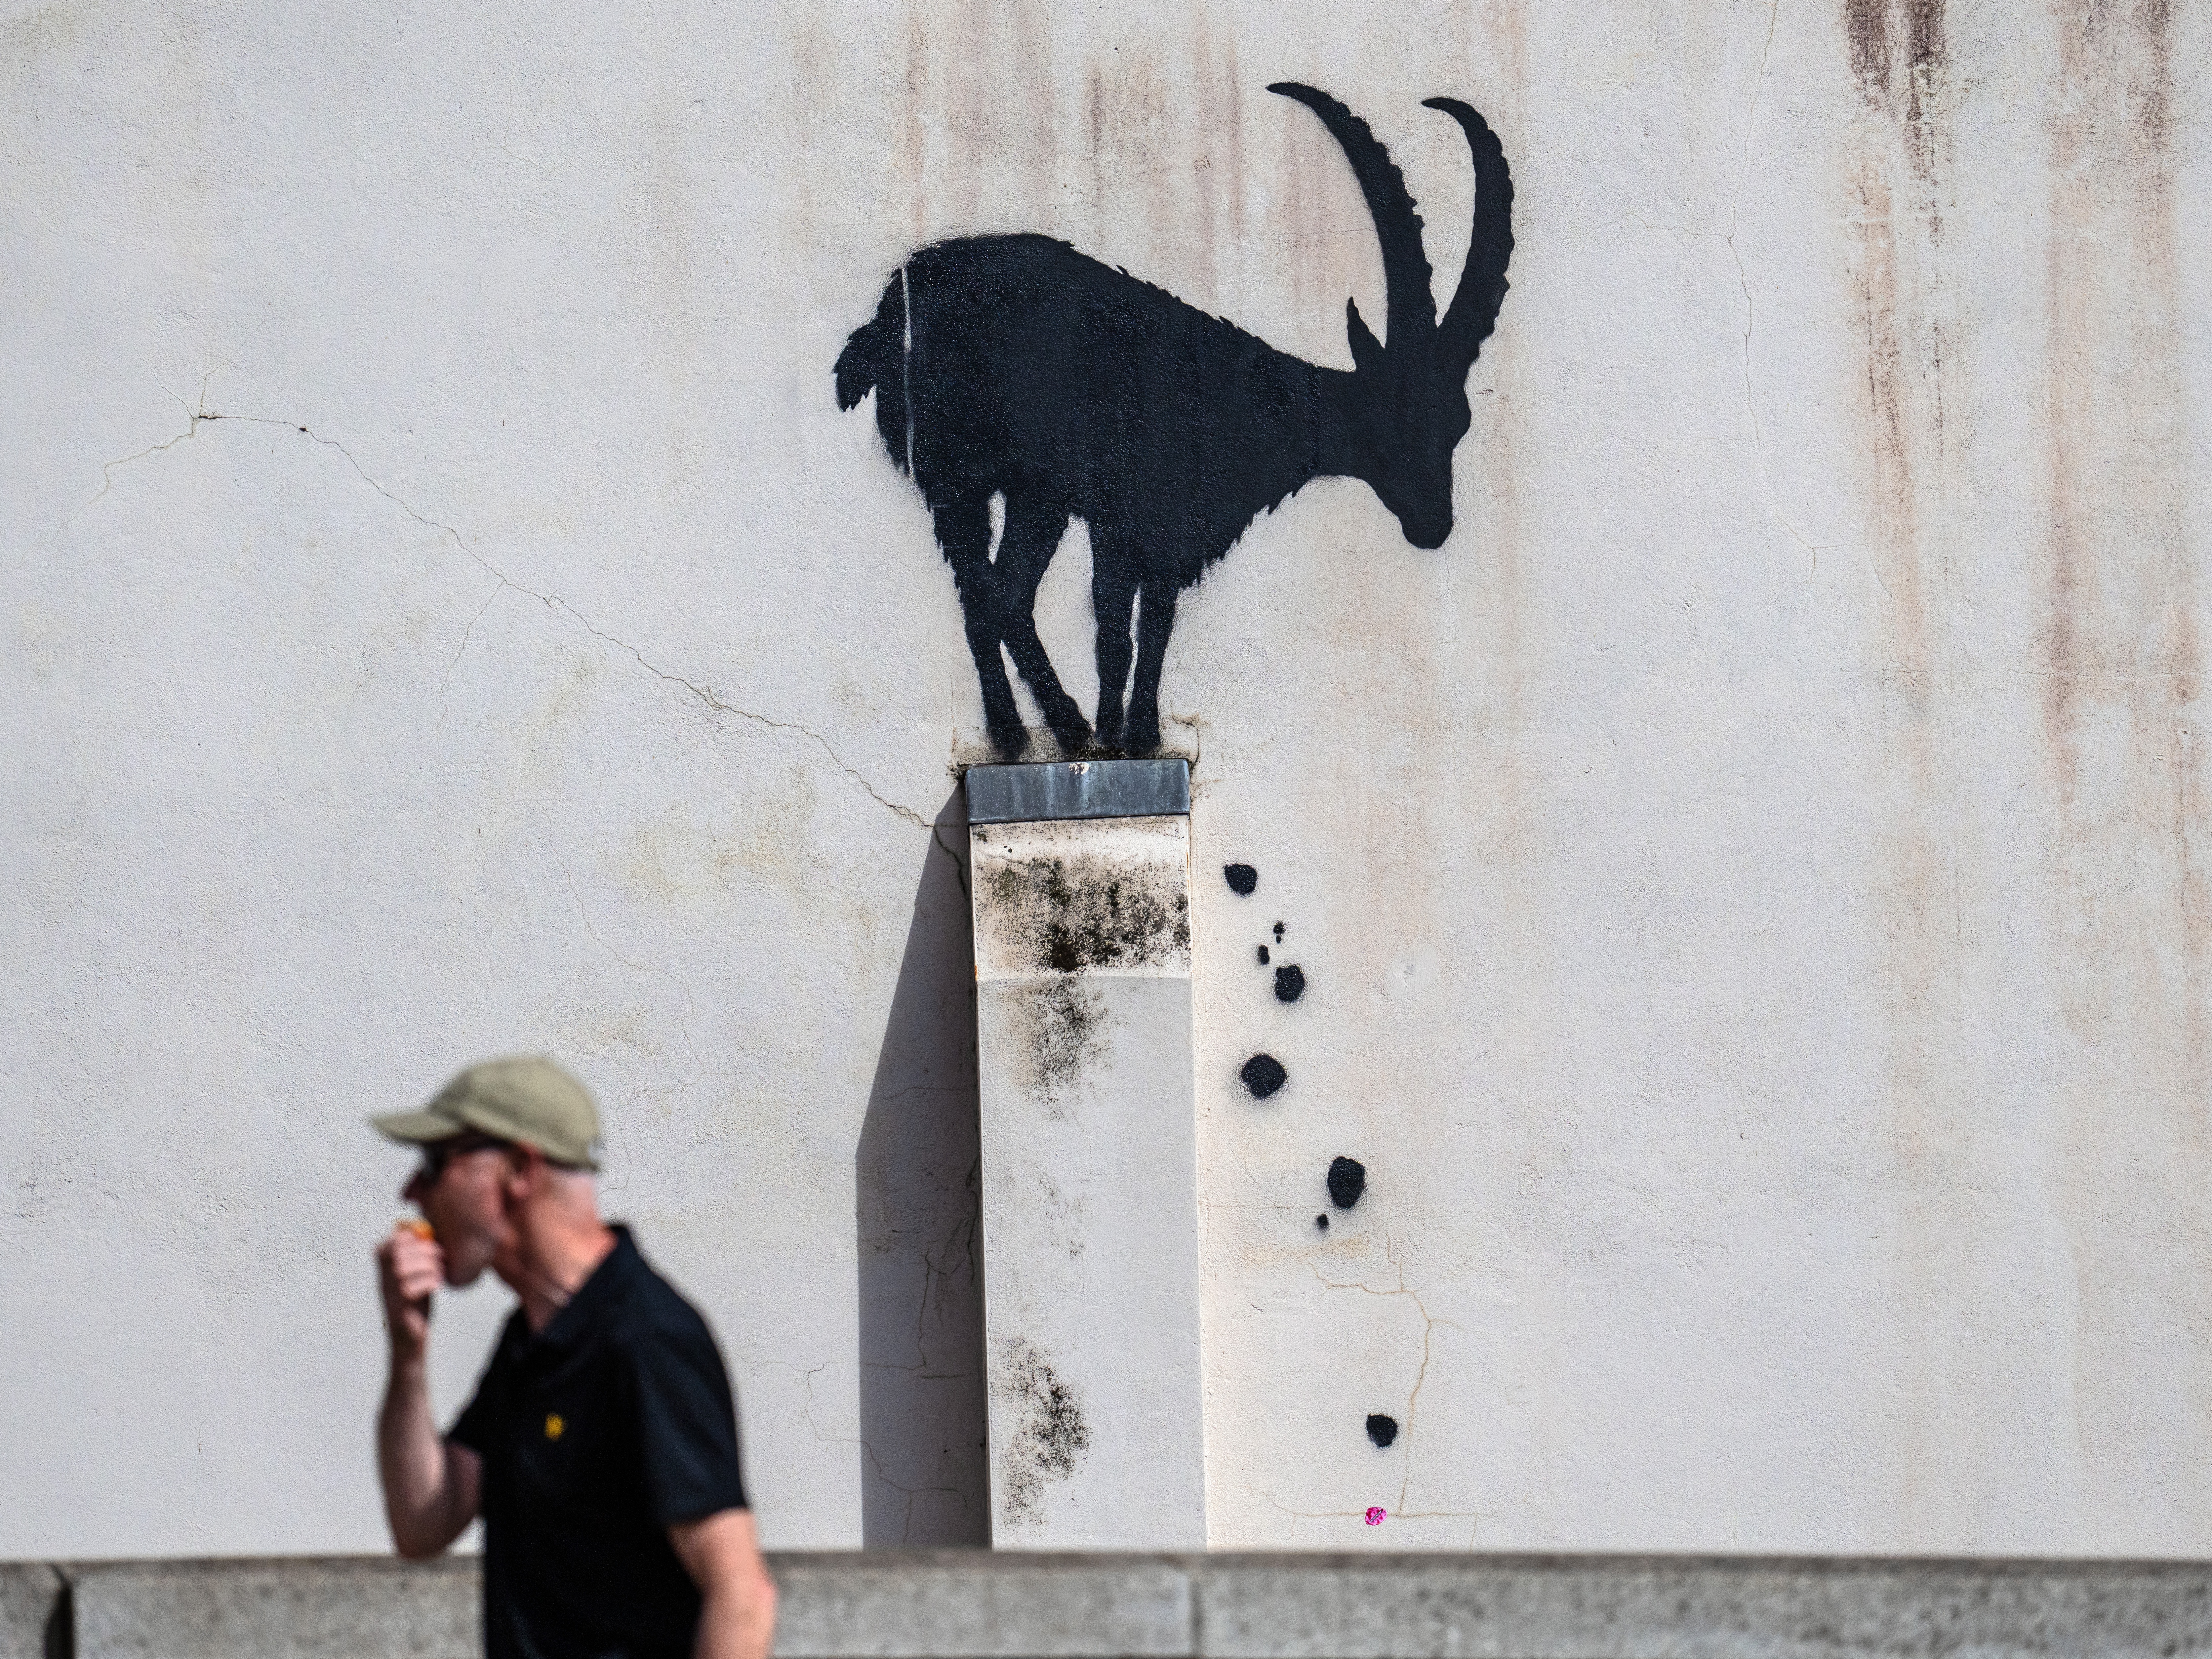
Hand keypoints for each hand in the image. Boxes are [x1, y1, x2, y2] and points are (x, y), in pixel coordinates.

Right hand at [377, 1221, 442, 1361]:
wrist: (410, 1337)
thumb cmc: (416, 1302)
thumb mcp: (414, 1275)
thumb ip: (415, 1255)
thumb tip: (425, 1231)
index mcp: (385, 1271)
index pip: (387, 1243)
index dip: (409, 1237)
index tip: (426, 1244)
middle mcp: (383, 1281)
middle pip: (395, 1252)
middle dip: (423, 1249)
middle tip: (439, 1257)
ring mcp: (389, 1295)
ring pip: (401, 1268)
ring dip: (428, 1266)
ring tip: (439, 1272)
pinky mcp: (399, 1310)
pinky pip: (410, 1289)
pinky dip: (429, 1283)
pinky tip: (437, 1286)